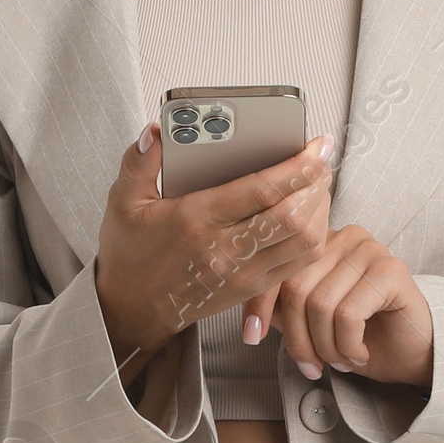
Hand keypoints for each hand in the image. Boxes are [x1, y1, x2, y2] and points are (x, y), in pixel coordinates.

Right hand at [94, 124, 333, 384]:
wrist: (130, 311)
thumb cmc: (129, 255)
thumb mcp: (122, 202)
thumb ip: (138, 162)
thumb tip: (155, 131)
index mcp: (196, 221)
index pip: (262, 191)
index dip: (298, 166)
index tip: (316, 145)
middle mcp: (225, 250)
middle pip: (293, 217)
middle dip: (317, 183)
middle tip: (322, 159)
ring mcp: (243, 274)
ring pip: (305, 242)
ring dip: (320, 209)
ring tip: (319, 183)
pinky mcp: (251, 290)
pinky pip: (299, 264)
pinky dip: (314, 236)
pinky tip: (311, 214)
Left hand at [242, 224, 434, 389]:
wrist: (411, 354)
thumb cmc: (360, 337)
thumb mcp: (309, 323)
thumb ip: (281, 308)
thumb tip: (249, 315)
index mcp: (319, 242)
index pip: (275, 266)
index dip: (258, 304)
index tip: (251, 338)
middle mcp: (344, 236)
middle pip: (296, 288)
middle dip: (298, 339)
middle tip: (312, 367)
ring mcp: (370, 249)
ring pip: (321, 304)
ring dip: (326, 347)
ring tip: (340, 361)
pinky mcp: (392, 270)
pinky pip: (349, 313)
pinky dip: (348, 345)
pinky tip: (358, 354)